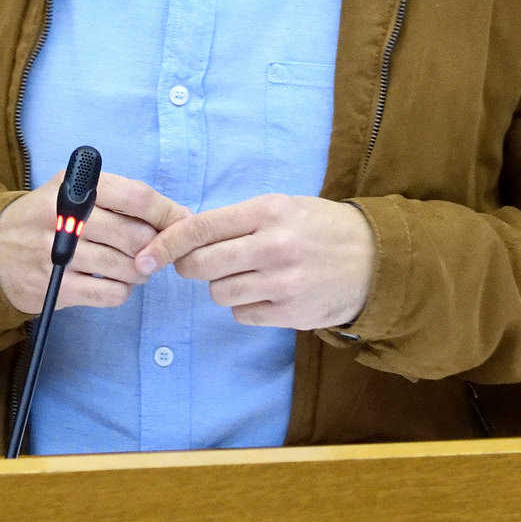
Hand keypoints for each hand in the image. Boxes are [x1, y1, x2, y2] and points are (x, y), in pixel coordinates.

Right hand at [0, 169, 191, 315]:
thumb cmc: (46, 219)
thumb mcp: (71, 193)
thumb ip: (120, 198)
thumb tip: (177, 216)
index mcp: (74, 187)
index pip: (135, 197)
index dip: (166, 213)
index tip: (182, 224)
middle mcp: (64, 216)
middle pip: (134, 235)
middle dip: (155, 247)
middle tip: (156, 251)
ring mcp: (57, 253)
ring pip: (125, 267)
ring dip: (141, 271)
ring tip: (136, 268)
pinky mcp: (55, 286)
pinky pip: (109, 293)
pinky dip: (122, 291)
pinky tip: (114, 283)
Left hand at [132, 195, 374, 329]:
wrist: (376, 260)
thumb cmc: (321, 228)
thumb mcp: (284, 207)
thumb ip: (238, 220)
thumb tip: (185, 237)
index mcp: (268, 212)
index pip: (200, 228)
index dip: (165, 244)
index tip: (144, 257)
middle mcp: (273, 246)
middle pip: (201, 265)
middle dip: (190, 267)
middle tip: (200, 264)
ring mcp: (282, 282)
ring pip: (218, 292)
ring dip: (222, 286)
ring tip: (248, 275)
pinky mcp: (291, 312)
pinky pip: (242, 314)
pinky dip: (245, 306)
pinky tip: (266, 293)